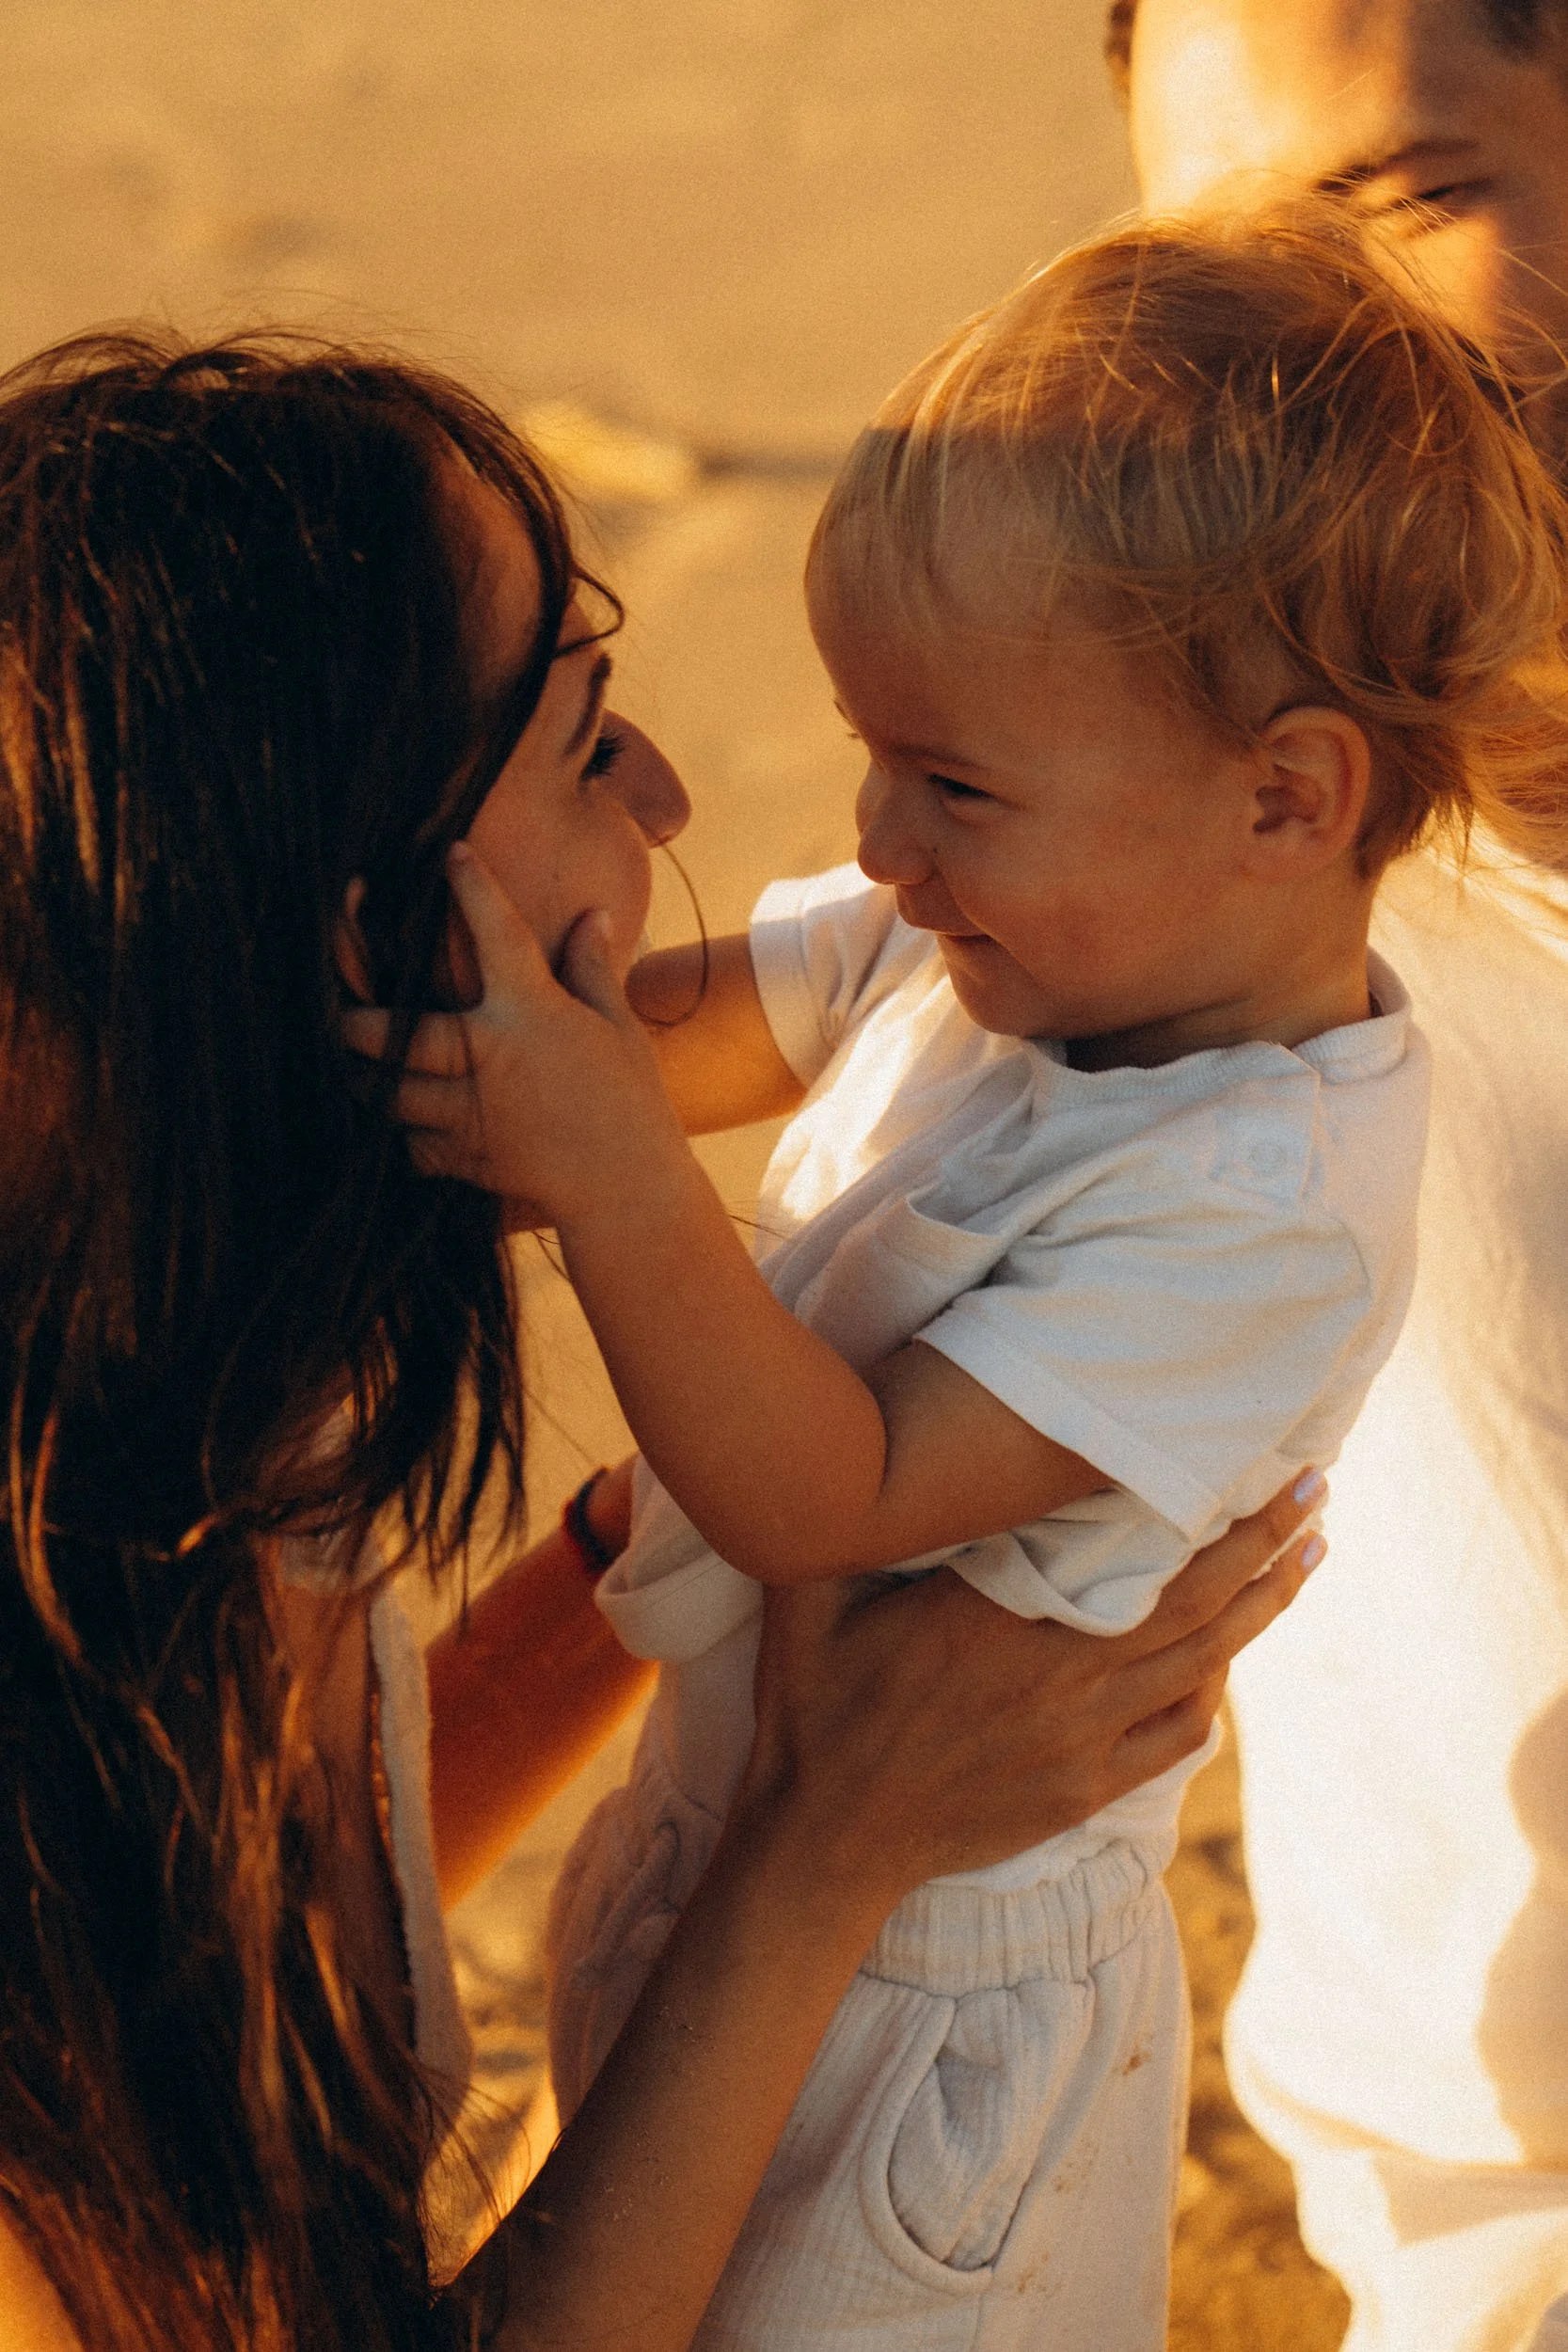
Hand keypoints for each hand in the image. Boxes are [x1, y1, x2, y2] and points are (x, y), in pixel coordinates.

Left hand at [340, 842, 689, 1223]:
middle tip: (338, 1016)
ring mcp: (469, 1111)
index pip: (496, 934)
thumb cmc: (630, 1102)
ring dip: (368, 1081)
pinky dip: (406, 1137)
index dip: (473, 888)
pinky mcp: (463, 1157)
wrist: (627, 1187)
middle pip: (394, 1033)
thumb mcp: (617, 1029)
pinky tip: (409, 1127)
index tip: (451, 856)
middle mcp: (488, 1056)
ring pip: (389, 1093)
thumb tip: (591, 916)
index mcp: (530, 1013)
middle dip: (353, 1024)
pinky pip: (412, 1146)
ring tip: (354, 1069)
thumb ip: (592, 971)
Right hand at [736, 1476, 1322, 1908]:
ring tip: (1307, 1555)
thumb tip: (872, 1443)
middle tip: (1317, 1487)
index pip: (1128, 1551)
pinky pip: (1176, 1733)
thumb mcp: (811, 1594)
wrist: (826, 1842)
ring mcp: (1081, 1739)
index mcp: (1001, 1618)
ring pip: (1201, 1665)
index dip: (1198, 1507)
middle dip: (1264, 1540)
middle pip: (1194, 1601)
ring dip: (1261, 1607)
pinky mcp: (1084, 1788)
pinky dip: (1213, 1691)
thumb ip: (854, 1520)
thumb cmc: (814, 1706)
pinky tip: (1230, 1661)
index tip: (1247, 1457)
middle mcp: (1059, 1675)